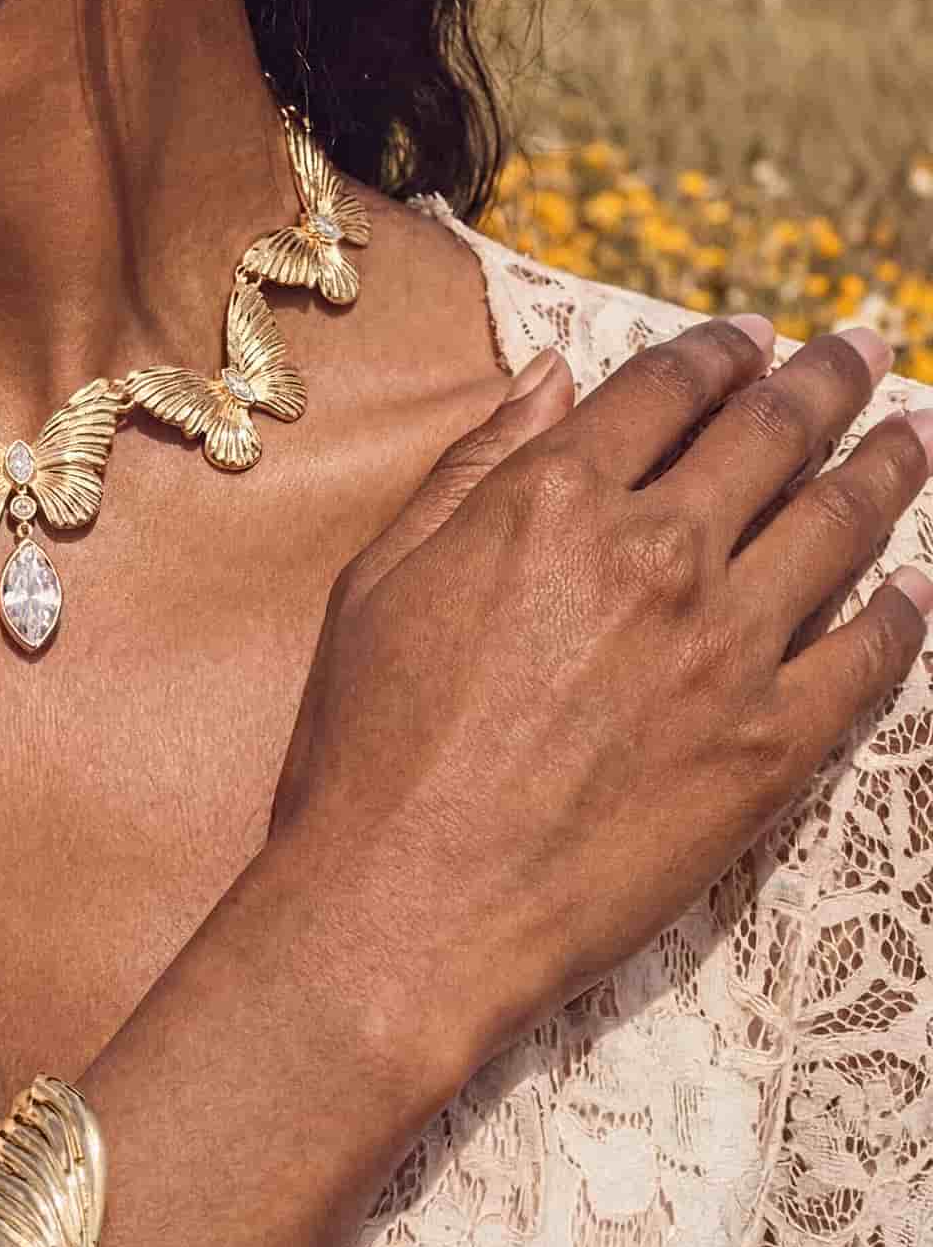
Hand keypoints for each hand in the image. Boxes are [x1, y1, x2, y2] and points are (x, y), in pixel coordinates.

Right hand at [265, 315, 932, 1085]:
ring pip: (840, 523)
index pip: (666, 388)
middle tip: (862, 346)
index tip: (751, 337)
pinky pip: (870, 656)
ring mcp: (726, 648)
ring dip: (887, 466)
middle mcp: (655, 553)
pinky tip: (917, 586)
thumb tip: (551, 376)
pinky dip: (905, 610)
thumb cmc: (368, 753)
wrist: (409, 909)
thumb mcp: (379, 581)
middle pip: (772, 433)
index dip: (717, 350)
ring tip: (914, 435)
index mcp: (553, 499)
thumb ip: (473, 469)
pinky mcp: (772, 745)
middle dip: (826, 378)